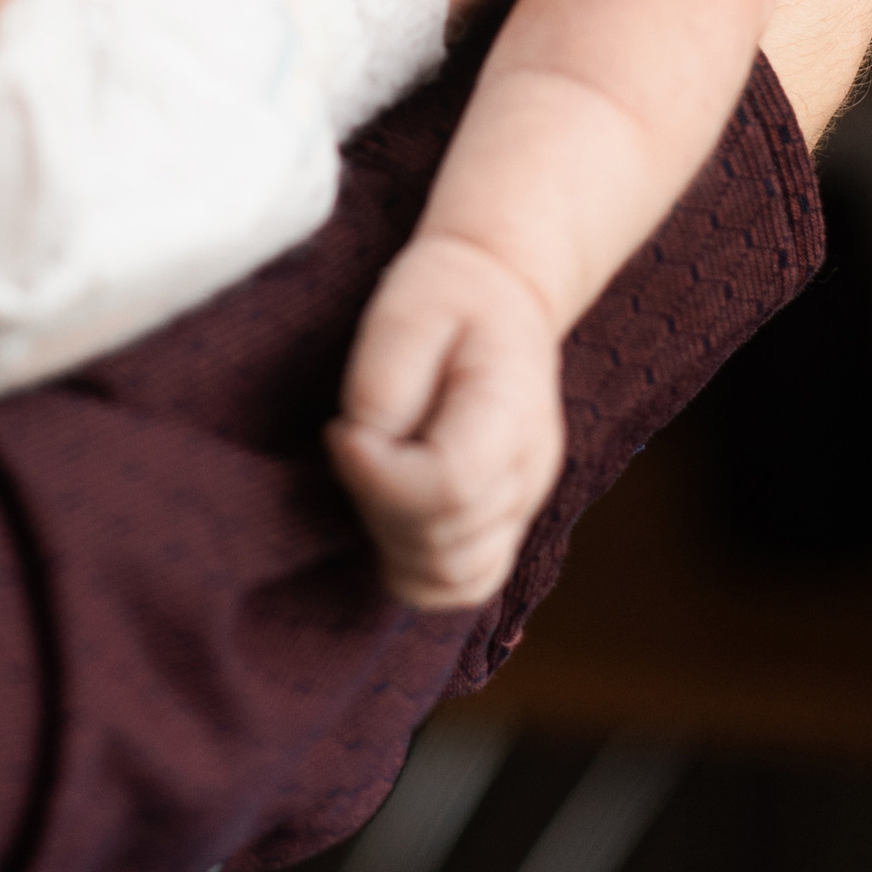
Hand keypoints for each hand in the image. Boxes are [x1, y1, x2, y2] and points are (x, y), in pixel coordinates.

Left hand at [327, 231, 565, 613]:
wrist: (500, 288)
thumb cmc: (446, 295)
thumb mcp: (403, 312)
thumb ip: (381, 389)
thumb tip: (363, 454)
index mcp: (512, 410)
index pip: (449, 486)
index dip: (377, 473)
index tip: (342, 430)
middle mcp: (529, 471)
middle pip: (445, 541)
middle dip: (376, 503)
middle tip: (354, 442)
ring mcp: (524, 503)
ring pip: (454, 576)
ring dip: (393, 540)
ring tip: (373, 472)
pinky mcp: (506, 519)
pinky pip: (465, 583)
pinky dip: (418, 568)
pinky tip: (391, 512)